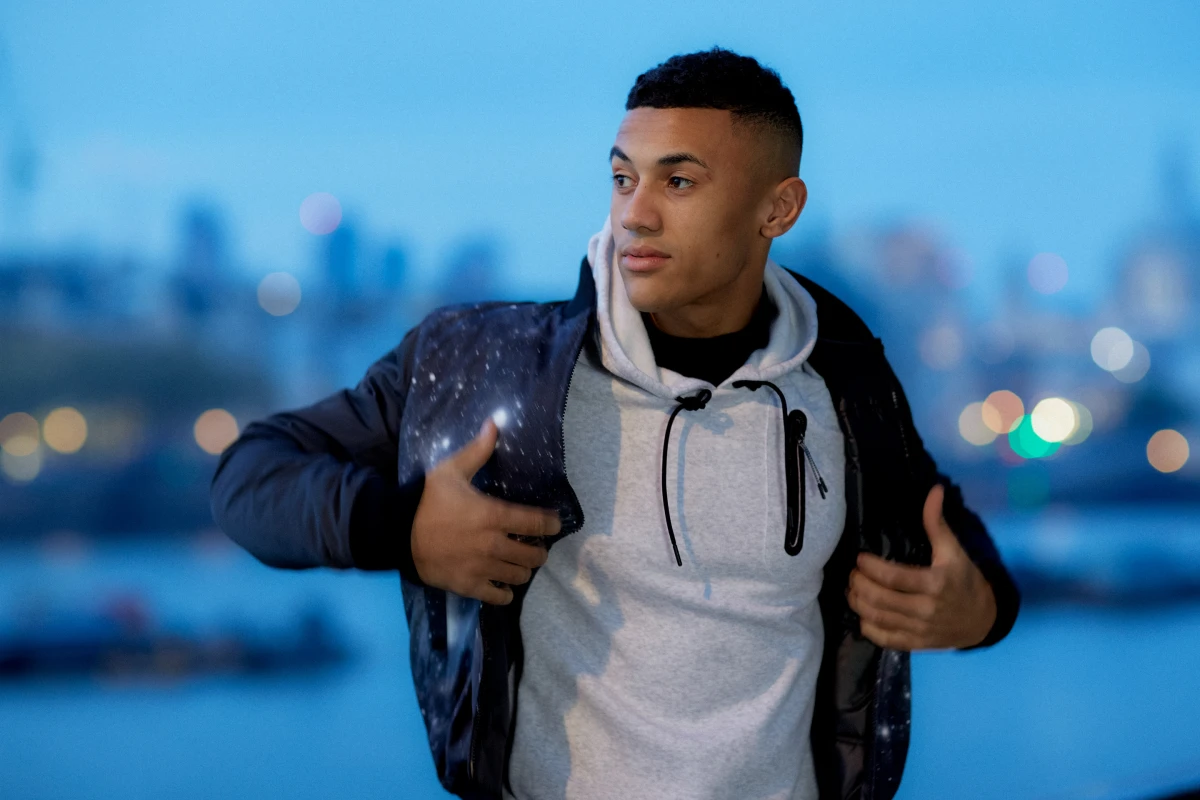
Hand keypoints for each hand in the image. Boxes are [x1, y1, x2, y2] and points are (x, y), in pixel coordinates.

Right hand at [411, 417, 560, 604]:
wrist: (398, 534)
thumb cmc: (427, 501)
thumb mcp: (450, 471)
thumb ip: (477, 451)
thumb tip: (494, 424)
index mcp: (492, 516)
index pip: (536, 523)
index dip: (551, 524)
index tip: (554, 522)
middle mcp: (492, 545)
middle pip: (534, 555)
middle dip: (539, 550)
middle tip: (534, 545)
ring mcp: (481, 569)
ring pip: (520, 576)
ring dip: (523, 569)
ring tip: (517, 561)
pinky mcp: (468, 586)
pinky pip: (499, 597)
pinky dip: (505, 592)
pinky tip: (502, 583)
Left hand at [846, 483, 996, 649]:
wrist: (983, 620)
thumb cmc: (965, 581)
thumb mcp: (954, 551)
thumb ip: (938, 523)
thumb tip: (934, 490)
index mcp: (934, 584)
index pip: (892, 577)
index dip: (870, 567)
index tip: (860, 558)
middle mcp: (924, 609)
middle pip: (879, 598)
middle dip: (858, 583)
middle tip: (853, 572)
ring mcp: (918, 629)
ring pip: (876, 618)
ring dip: (857, 602)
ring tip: (852, 588)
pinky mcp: (915, 644)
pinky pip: (883, 638)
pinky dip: (866, 626)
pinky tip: (862, 611)